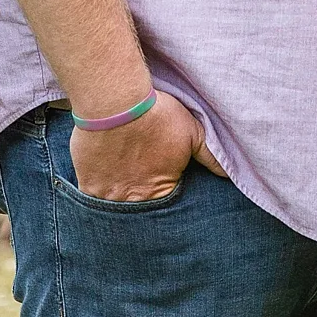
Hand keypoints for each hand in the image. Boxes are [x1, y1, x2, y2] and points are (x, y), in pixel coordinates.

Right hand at [68, 90, 227, 201]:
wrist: (117, 103)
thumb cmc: (157, 115)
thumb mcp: (192, 134)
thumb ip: (211, 157)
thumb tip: (229, 174)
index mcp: (161, 191)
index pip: (166, 208)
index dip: (164, 200)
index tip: (161, 190)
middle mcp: (135, 201)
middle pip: (139, 213)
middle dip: (141, 207)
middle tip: (139, 192)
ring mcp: (109, 196)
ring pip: (115, 210)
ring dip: (119, 202)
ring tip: (121, 190)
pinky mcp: (87, 185)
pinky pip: (91, 201)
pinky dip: (97, 196)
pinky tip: (101, 186)